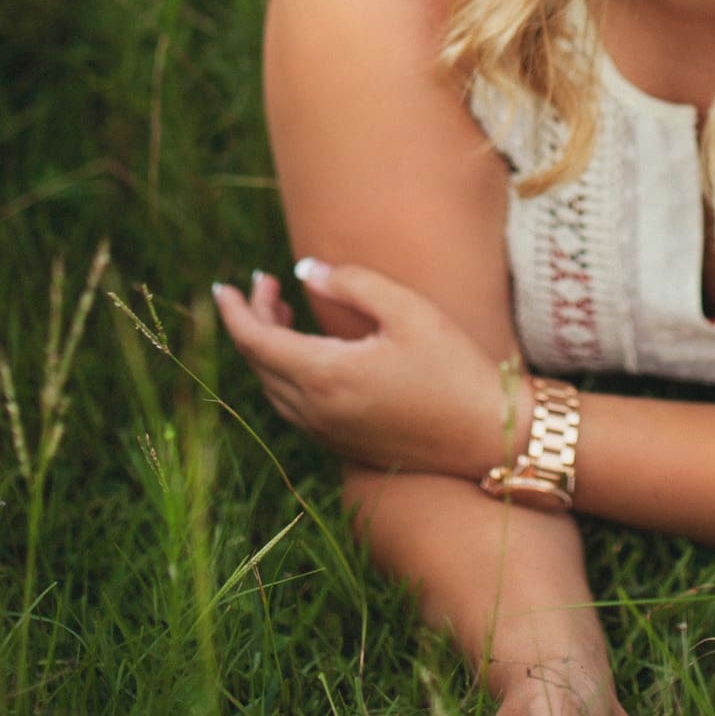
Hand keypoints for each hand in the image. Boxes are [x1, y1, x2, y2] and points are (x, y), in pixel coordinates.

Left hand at [211, 257, 514, 478]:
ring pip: (273, 387)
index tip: (222, 285)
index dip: (233, 310)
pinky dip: (285, 374)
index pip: (254, 341)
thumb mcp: (408, 310)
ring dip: (267, 347)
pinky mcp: (344, 445)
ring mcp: (329, 433)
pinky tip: (305, 351)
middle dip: (252, 319)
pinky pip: (293, 407)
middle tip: (264, 283)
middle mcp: (317, 411)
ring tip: (281, 308)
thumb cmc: (457, 368)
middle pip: (259, 362)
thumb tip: (303, 270)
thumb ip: (350, 283)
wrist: (492, 437)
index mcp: (326, 376)